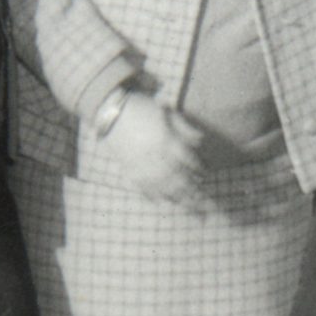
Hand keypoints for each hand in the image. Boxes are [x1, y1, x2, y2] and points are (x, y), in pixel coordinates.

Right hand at [96, 92, 210, 208]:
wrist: (110, 111)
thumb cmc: (141, 108)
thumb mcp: (167, 112)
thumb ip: (185, 127)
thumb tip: (201, 140)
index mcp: (166, 140)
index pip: (187, 159)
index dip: (198, 168)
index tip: (205, 175)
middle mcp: (155, 156)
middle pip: (177, 178)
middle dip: (191, 191)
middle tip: (203, 203)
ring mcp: (141, 164)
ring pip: (161, 186)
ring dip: (175, 197)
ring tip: (187, 207)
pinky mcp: (128, 168)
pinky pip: (141, 186)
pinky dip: (151, 195)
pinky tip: (161, 202)